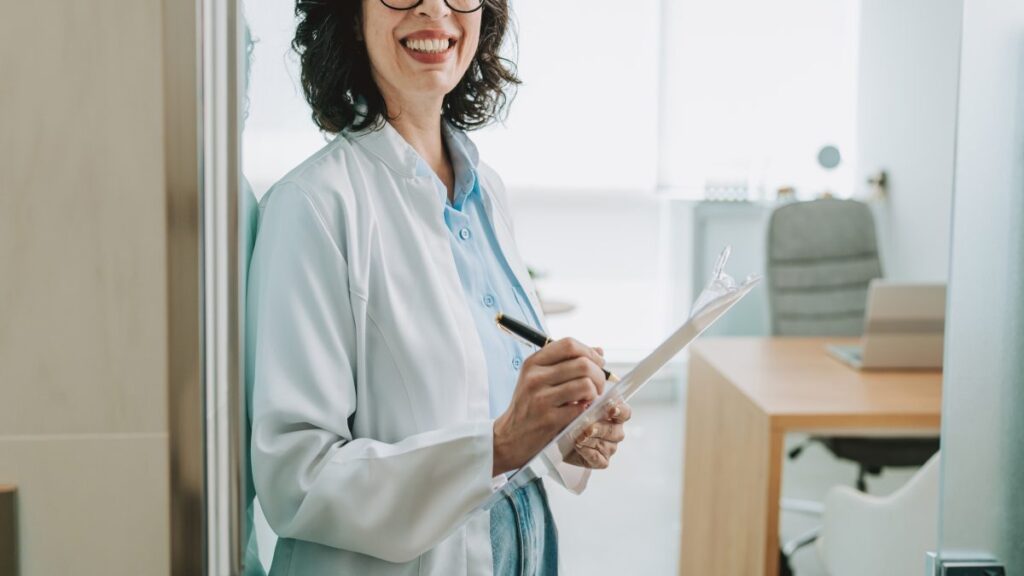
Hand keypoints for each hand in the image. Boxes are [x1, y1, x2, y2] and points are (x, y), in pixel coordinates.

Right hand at [492, 338, 606, 475]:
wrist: (510, 435)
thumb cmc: (529, 404)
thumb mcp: (540, 377)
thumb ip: (567, 362)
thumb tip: (599, 351)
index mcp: (533, 363)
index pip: (569, 345)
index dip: (589, 351)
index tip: (597, 362)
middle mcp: (535, 378)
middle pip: (582, 364)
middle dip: (599, 374)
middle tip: (598, 385)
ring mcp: (541, 398)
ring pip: (585, 384)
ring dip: (595, 392)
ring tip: (590, 398)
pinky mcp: (549, 419)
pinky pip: (581, 407)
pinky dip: (587, 408)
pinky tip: (581, 410)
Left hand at [563, 400, 631, 468]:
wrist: (557, 438)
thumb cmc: (571, 420)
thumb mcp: (576, 407)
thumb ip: (585, 402)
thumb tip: (587, 402)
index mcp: (613, 416)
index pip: (625, 412)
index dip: (621, 411)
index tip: (612, 410)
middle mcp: (614, 432)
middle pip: (616, 431)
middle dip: (601, 429)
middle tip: (588, 429)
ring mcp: (609, 447)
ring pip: (606, 446)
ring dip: (591, 441)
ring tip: (578, 438)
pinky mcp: (601, 461)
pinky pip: (598, 459)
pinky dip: (587, 453)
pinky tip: (579, 447)